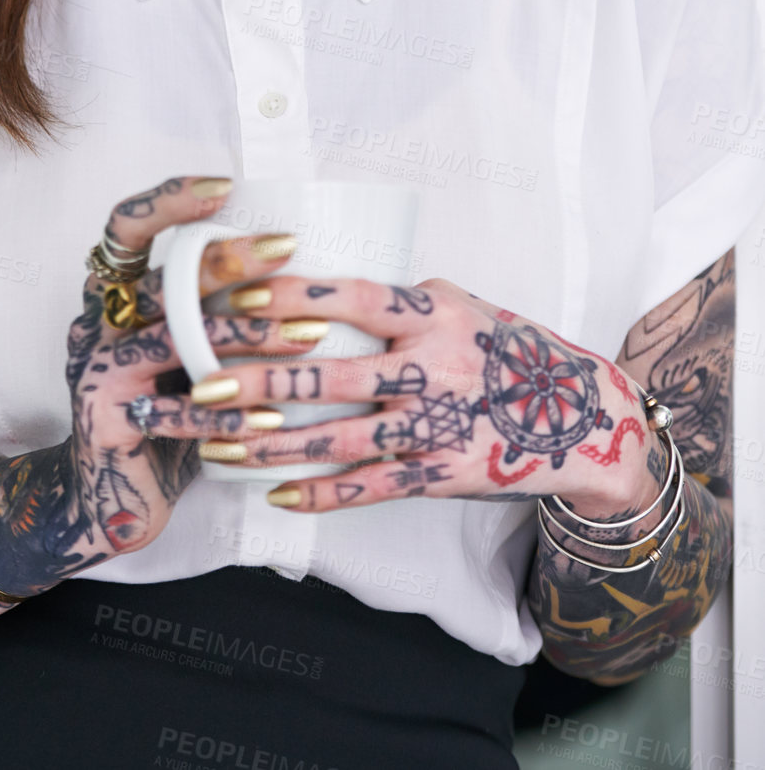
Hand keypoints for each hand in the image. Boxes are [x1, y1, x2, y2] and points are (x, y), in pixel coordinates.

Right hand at [63, 176, 329, 556]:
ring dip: (246, 336)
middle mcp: (99, 323)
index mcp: (113, 295)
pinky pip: (174, 413)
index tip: (225, 185)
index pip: (126, 226)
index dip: (169, 199)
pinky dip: (228, 415)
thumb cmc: (165, 414)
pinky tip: (274, 418)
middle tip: (287, 249)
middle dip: (228, 261)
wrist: (107, 505)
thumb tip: (296, 262)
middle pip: (162, 277)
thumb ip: (209, 312)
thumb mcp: (183, 354)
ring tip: (309, 335)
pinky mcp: (105, 422)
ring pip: (174, 340)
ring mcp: (98, 371)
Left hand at [137, 275, 664, 518]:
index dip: (284, 295)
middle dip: (252, 379)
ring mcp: (435, 425)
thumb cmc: (508, 349)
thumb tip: (315, 285)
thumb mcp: (459, 304)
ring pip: (335, 438)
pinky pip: (370, 487)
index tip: (226, 295)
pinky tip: (272, 494)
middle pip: (324, 373)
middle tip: (192, 379)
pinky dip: (319, 493)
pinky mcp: (441, 475)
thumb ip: (394, 301)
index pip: (344, 295)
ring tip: (209, 443)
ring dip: (266, 444)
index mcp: (430, 311)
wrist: (588, 419)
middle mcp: (431, 366)